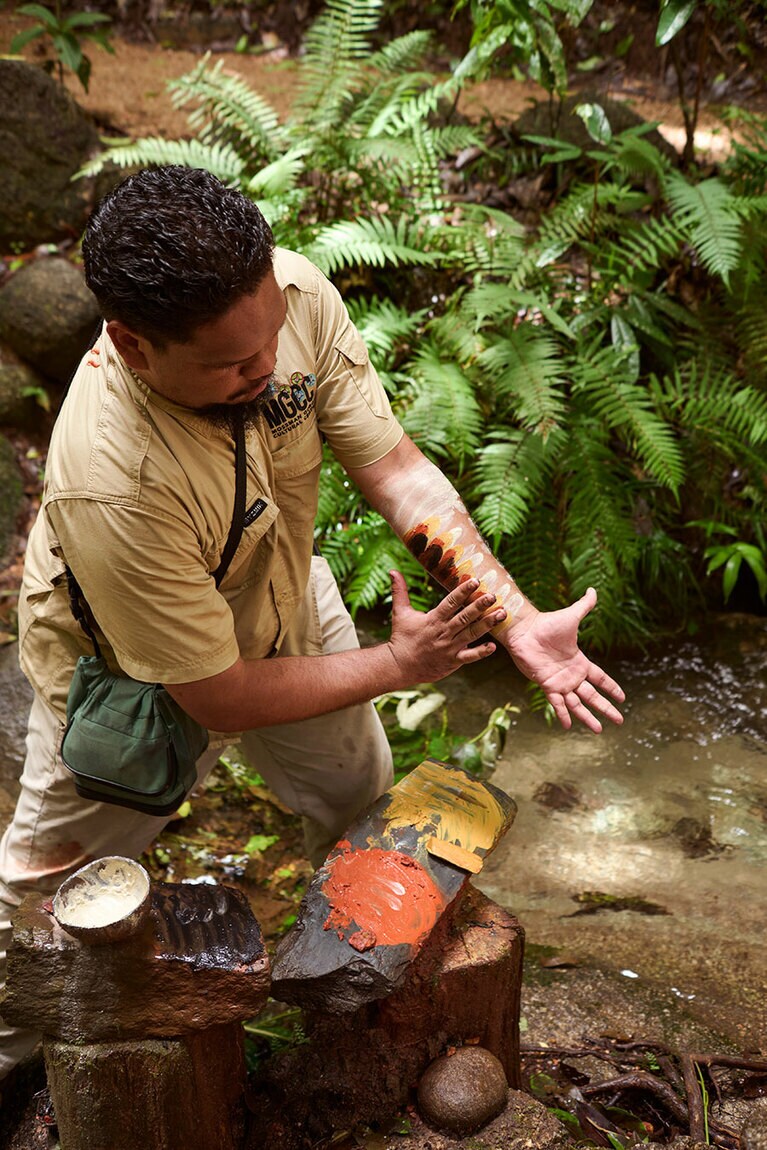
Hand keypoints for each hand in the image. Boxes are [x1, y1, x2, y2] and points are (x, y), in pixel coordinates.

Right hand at [386, 571, 503, 684]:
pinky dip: (481, 652)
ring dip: (487, 624)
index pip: (450, 602)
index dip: (463, 591)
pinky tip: (494, 646)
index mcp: (433, 619)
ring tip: (502, 614)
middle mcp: (444, 632)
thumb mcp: (399, 612)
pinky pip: (469, 656)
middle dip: (480, 606)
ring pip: (471, 634)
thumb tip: (393, 570)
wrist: (399, 666)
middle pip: (464, 617)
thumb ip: (399, 591)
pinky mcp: (453, 661)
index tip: (475, 581)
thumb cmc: (401, 637)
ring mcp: (449, 647)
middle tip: (494, 596)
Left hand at [503, 587, 624, 732]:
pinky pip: (556, 703)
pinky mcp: (546, 684)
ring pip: (577, 704)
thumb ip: (585, 605)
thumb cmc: (546, 623)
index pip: (601, 678)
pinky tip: (568, 725)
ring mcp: (559, 682)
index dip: (612, 688)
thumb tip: (594, 589)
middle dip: (606, 708)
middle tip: (620, 721)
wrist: (525, 629)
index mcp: (580, 662)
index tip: (623, 698)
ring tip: (599, 730)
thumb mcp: (572, 615)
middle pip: (593, 696)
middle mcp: (571, 675)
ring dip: (588, 717)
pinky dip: (562, 714)